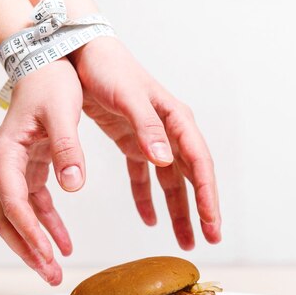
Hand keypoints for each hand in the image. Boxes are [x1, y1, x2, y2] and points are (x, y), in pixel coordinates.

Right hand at [0, 59, 83, 284]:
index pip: (14, 202)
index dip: (29, 232)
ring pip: (18, 215)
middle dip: (28, 248)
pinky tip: (64, 240)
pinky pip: (33, 203)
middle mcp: (5, 164)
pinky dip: (46, 224)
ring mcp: (16, 167)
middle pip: (8, 217)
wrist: (47, 63)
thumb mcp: (63, 114)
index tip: (48, 254)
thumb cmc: (51, 84)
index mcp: (7, 154)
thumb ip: (68, 150)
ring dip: (35, 242)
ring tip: (55, 266)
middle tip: (49, 274)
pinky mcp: (31, 167)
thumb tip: (74, 186)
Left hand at [69, 37, 221, 249]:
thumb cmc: (110, 70)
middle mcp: (171, 132)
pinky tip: (148, 219)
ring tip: (186, 240)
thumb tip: (164, 159)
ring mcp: (153, 139)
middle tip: (211, 240)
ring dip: (178, 210)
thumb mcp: (128, 97)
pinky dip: (146, 197)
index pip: (199, 163)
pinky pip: (144, 177)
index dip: (207, 194)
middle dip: (202, 209)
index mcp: (176, 120)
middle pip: (192, 177)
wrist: (85, 54)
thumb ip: (147, 127)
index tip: (210, 223)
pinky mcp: (133, 143)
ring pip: (171, 182)